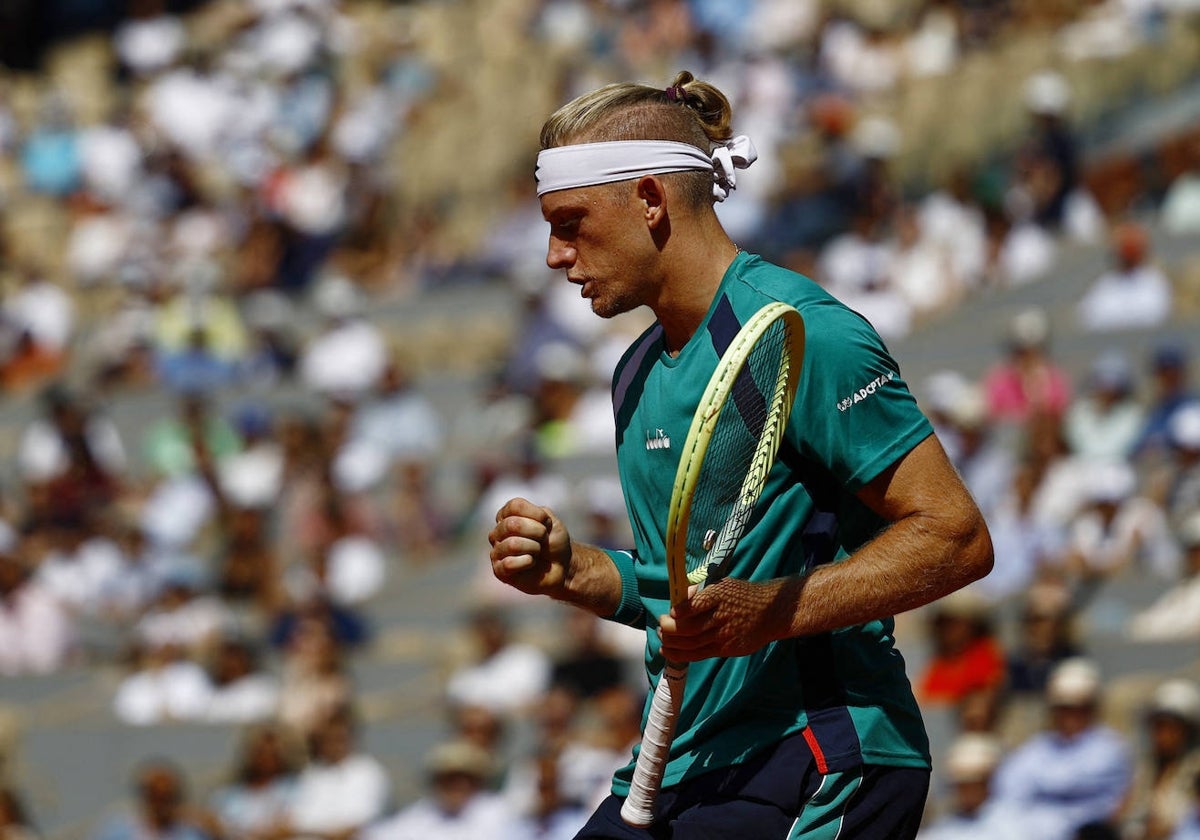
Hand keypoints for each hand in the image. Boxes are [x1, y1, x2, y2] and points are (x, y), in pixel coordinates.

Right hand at [488, 497, 571, 597]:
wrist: (561, 567)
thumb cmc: (553, 542)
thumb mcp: (552, 522)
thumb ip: (537, 514)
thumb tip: (519, 522)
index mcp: (507, 515)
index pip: (515, 506)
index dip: (537, 514)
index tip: (547, 524)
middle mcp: (498, 532)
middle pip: (512, 524)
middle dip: (537, 532)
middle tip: (544, 540)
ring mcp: (497, 551)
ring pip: (512, 544)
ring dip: (534, 548)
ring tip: (538, 552)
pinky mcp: (499, 570)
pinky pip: (509, 563)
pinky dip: (528, 562)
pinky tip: (531, 563)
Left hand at [656, 577, 794, 661]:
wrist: (771, 612)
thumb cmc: (742, 595)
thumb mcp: (724, 585)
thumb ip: (701, 592)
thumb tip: (679, 596)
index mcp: (720, 595)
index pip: (698, 604)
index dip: (682, 610)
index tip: (671, 612)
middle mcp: (722, 616)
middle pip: (691, 628)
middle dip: (670, 628)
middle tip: (660, 625)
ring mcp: (725, 635)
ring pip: (692, 643)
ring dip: (672, 642)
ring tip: (661, 638)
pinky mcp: (727, 650)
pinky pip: (700, 654)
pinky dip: (681, 655)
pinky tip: (668, 652)